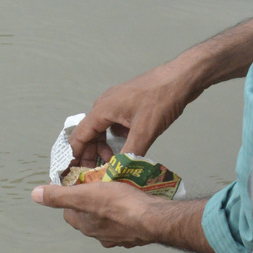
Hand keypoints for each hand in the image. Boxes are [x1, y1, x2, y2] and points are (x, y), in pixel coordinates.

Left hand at [31, 183, 215, 252]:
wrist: (153, 218)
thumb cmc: (119, 204)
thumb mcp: (84, 194)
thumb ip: (59, 195)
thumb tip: (35, 195)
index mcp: (85, 225)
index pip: (69, 210)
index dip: (70, 195)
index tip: (77, 182)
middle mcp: (99, 235)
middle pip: (88, 214)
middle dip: (90, 200)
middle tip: (98, 182)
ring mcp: (118, 236)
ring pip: (107, 219)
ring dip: (108, 206)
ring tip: (115, 189)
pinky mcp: (135, 234)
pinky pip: (125, 221)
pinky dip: (125, 212)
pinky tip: (132, 201)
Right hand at [69, 64, 190, 166]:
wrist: (182, 77)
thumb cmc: (162, 98)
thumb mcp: (145, 131)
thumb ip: (128, 155)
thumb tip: (116, 175)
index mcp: (102, 109)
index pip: (79, 136)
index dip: (73, 156)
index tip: (70, 174)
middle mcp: (105, 105)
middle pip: (89, 134)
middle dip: (91, 155)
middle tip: (96, 174)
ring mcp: (117, 103)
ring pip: (103, 130)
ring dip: (105, 148)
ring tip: (114, 163)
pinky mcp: (129, 104)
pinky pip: (115, 124)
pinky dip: (117, 138)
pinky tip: (130, 146)